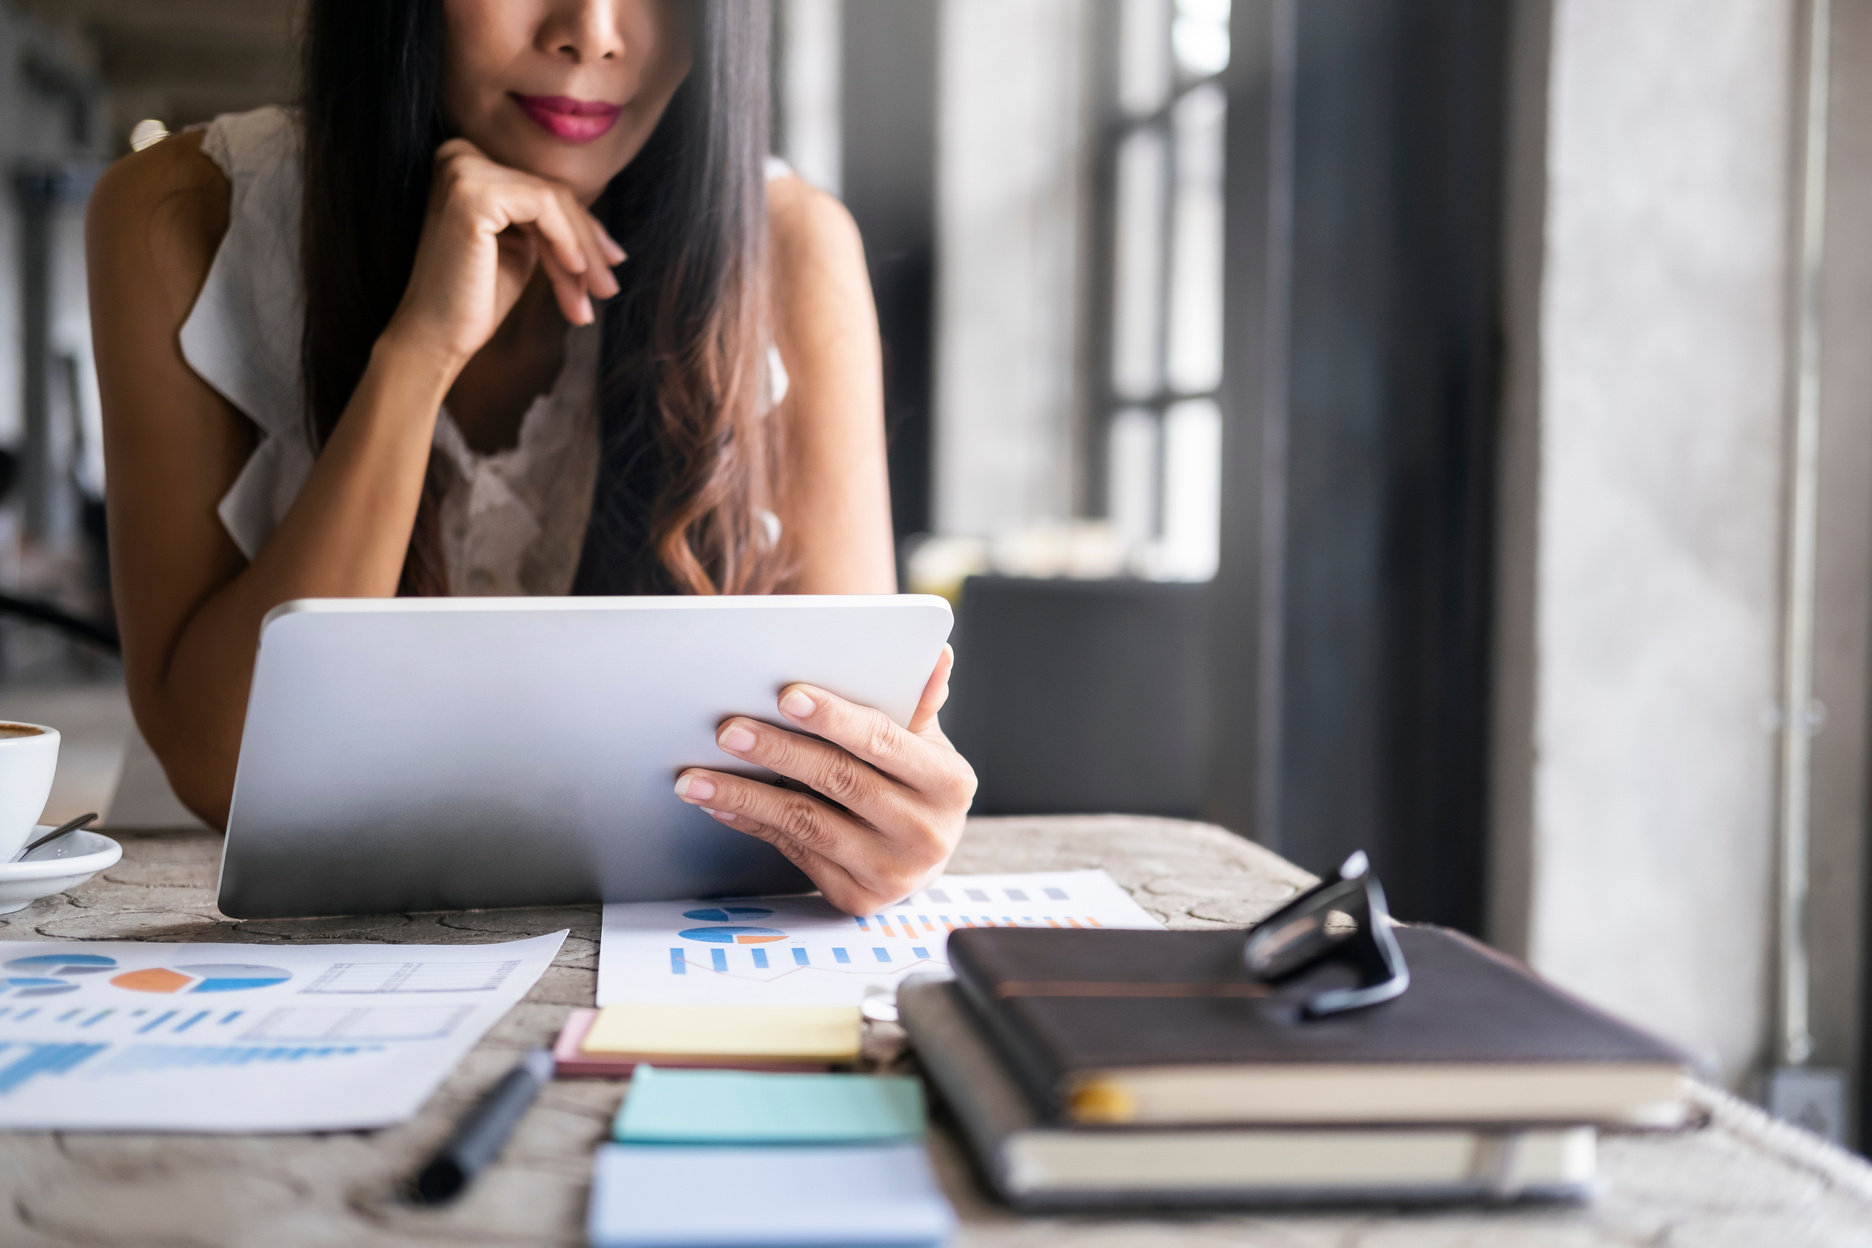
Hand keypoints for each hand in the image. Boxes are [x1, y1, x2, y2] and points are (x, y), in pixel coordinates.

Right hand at [385, 138, 624, 368]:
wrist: (435, 337)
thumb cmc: (476, 299)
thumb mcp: (523, 250)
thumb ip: (551, 227)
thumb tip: (606, 238)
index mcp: (469, 166)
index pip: (543, 192)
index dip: (584, 230)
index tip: (613, 264)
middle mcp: (461, 157)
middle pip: (551, 194)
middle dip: (588, 245)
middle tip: (608, 288)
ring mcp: (463, 170)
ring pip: (554, 201)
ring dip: (583, 252)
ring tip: (596, 293)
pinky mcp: (473, 192)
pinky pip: (545, 206)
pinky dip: (568, 240)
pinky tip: (576, 272)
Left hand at [673, 646, 976, 914]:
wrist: (922, 857)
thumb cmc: (914, 784)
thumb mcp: (925, 744)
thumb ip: (918, 703)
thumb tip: (936, 654)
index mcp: (947, 783)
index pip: (883, 740)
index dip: (834, 718)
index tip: (787, 696)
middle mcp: (925, 833)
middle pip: (839, 780)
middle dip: (777, 752)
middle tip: (727, 730)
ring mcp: (891, 873)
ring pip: (805, 822)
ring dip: (744, 795)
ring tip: (694, 776)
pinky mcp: (856, 899)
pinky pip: (792, 851)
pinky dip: (750, 823)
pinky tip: (718, 803)